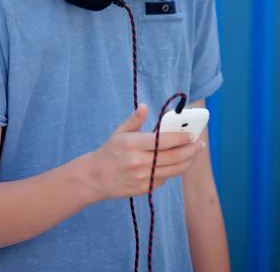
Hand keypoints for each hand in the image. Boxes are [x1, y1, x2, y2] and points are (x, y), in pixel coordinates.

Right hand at [87, 103, 204, 200]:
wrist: (96, 177)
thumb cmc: (110, 151)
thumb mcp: (119, 132)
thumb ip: (134, 120)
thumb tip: (144, 106)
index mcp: (132, 144)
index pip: (162, 141)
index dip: (180, 138)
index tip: (191, 134)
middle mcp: (139, 161)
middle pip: (172, 156)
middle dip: (190, 150)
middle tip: (200, 144)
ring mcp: (143, 177)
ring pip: (173, 170)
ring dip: (188, 162)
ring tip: (195, 154)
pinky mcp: (145, 188)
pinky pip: (165, 179)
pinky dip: (174, 171)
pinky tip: (180, 163)